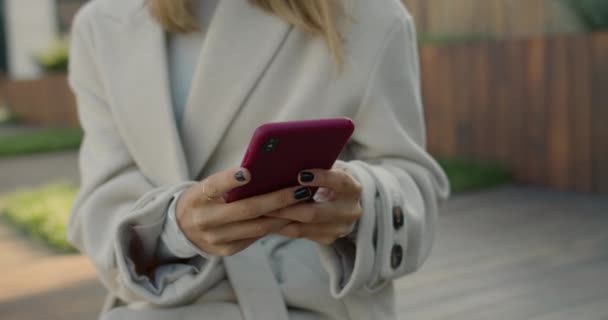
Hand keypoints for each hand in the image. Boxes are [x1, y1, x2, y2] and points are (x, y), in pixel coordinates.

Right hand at [176, 167, 312, 255]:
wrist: (182, 228)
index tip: (249, 171)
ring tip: (302, 203)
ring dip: (283, 215)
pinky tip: (290, 216)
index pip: (214, 186)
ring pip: (256, 227)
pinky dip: (274, 226)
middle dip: (277, 200)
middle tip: (300, 190)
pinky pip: (256, 237)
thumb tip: (268, 170)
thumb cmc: (204, 198)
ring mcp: (215, 239)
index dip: (231, 179)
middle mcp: (204, 220)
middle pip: (246, 210)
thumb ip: (230, 182)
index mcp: (197, 197)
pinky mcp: (226, 250)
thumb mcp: (208, 187)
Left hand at [267, 166, 362, 244]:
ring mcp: (339, 229)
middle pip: (314, 213)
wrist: (344, 201)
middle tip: (265, 202)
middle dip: (287, 207)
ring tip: (260, 212)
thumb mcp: (329, 168)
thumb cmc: (328, 177)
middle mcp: (350, 211)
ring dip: (279, 220)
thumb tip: (284, 160)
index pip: (339, 181)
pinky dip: (282, 227)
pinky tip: (267, 220)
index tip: (299, 174)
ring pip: (303, 228)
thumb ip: (315, 164)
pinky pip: (300, 234)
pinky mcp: (328, 239)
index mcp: (352, 189)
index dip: (320, 178)